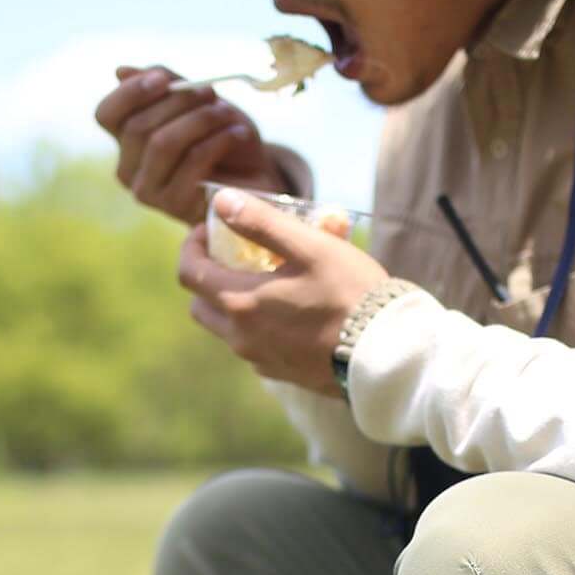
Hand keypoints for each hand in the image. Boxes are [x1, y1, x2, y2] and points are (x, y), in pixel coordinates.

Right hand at [97, 65, 279, 224]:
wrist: (254, 174)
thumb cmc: (220, 134)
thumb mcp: (195, 101)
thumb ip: (164, 84)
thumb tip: (120, 71)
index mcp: (126, 140)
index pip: (107, 114)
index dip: (130, 92)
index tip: (164, 78)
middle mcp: (128, 169)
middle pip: (138, 127)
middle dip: (178, 102)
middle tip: (210, 92)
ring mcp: (149, 192)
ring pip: (163, 143)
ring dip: (200, 120)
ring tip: (227, 113)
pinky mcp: (176, 207)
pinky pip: (192, 162)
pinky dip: (218, 140)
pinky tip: (237, 134)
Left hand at [178, 188, 391, 395]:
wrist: (385, 352)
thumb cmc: (351, 293)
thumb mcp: (309, 246)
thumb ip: (260, 222)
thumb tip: (221, 201)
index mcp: (240, 302)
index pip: (190, 272)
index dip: (193, 245)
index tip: (212, 228)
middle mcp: (240, 337)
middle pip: (200, 303)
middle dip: (208, 275)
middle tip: (236, 254)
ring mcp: (259, 359)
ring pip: (225, 327)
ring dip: (233, 300)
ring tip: (269, 279)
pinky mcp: (280, 373)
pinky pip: (252, 345)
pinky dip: (257, 324)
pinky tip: (290, 310)